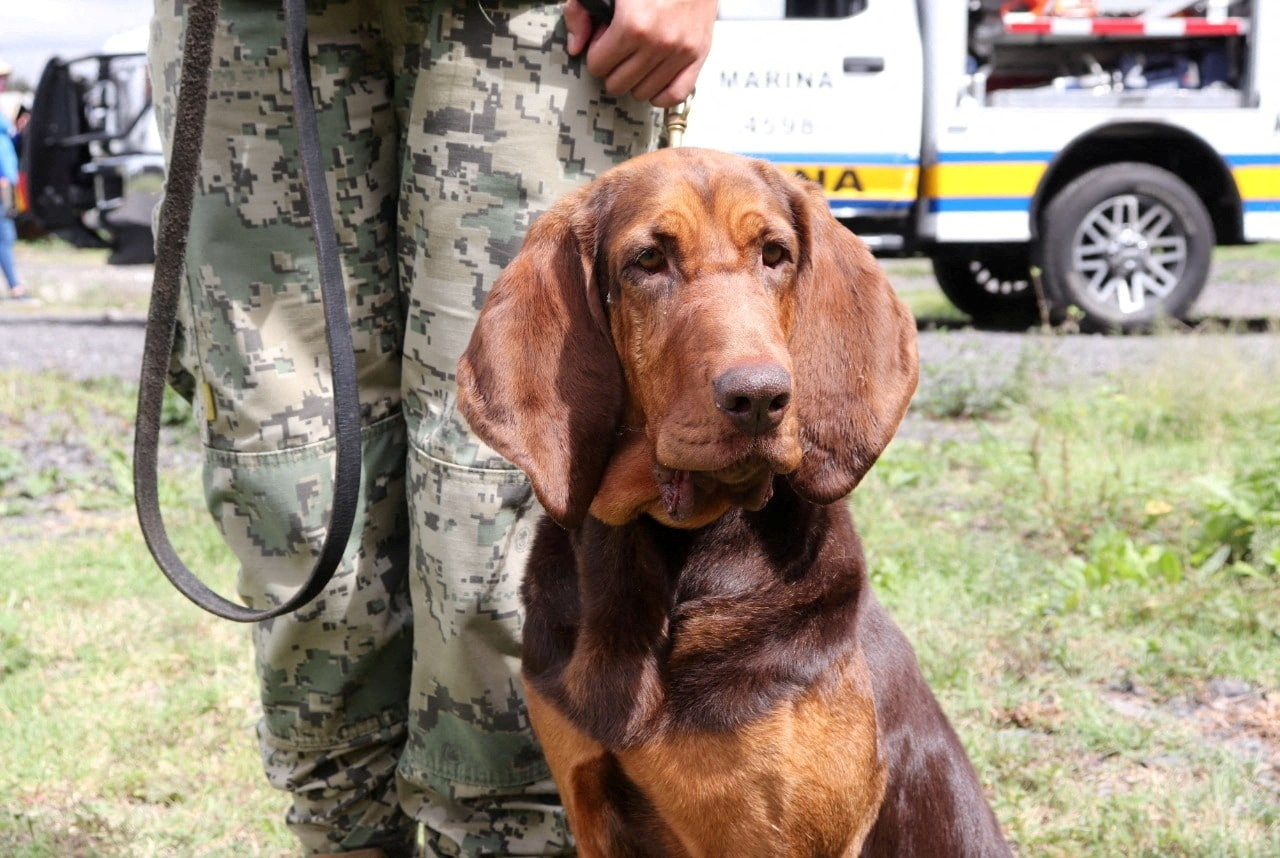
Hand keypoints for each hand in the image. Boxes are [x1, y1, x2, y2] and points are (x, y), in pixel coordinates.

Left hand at [564, 0, 717, 107]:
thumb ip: (580, 11)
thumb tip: (576, 47)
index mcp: (632, 24)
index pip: (598, 66)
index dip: (597, 52)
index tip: (604, 40)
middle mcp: (658, 42)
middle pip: (617, 84)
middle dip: (612, 68)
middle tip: (620, 50)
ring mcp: (680, 51)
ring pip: (642, 93)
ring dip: (635, 79)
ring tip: (638, 58)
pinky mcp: (698, 55)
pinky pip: (675, 95)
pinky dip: (661, 93)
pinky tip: (654, 78)